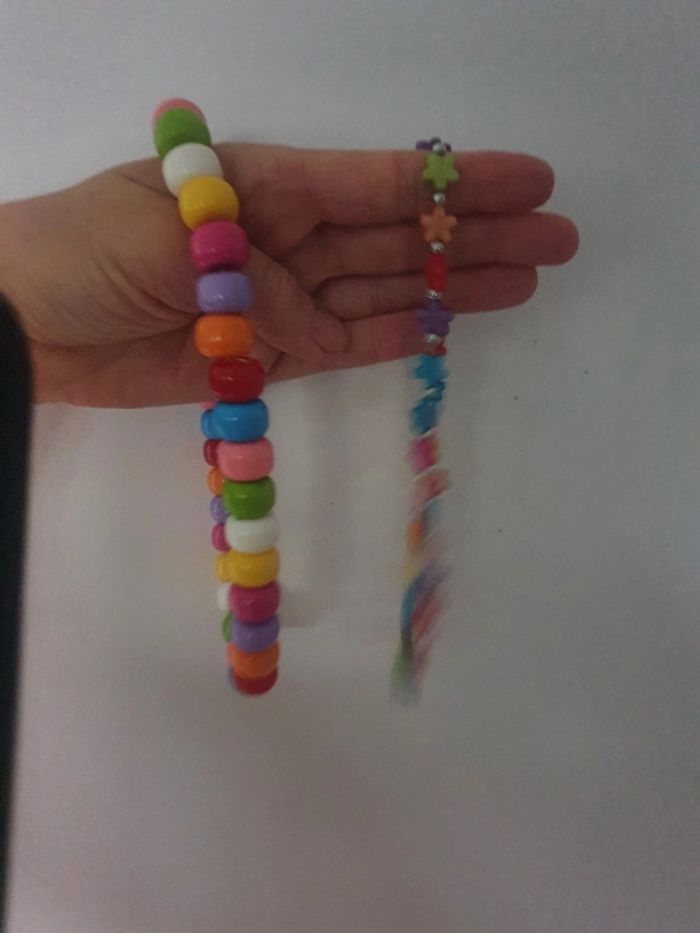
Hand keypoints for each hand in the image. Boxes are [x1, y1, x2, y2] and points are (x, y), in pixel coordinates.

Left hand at [0, 144, 577, 406]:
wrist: (21, 323)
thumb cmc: (80, 249)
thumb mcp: (169, 237)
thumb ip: (255, 279)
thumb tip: (310, 319)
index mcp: (262, 185)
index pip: (375, 181)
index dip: (453, 184)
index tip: (527, 180)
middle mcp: (284, 237)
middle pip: (396, 237)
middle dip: (474, 235)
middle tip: (557, 236)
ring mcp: (282, 300)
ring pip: (384, 291)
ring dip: (454, 285)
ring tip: (530, 276)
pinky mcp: (270, 357)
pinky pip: (348, 344)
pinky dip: (400, 337)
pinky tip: (455, 326)